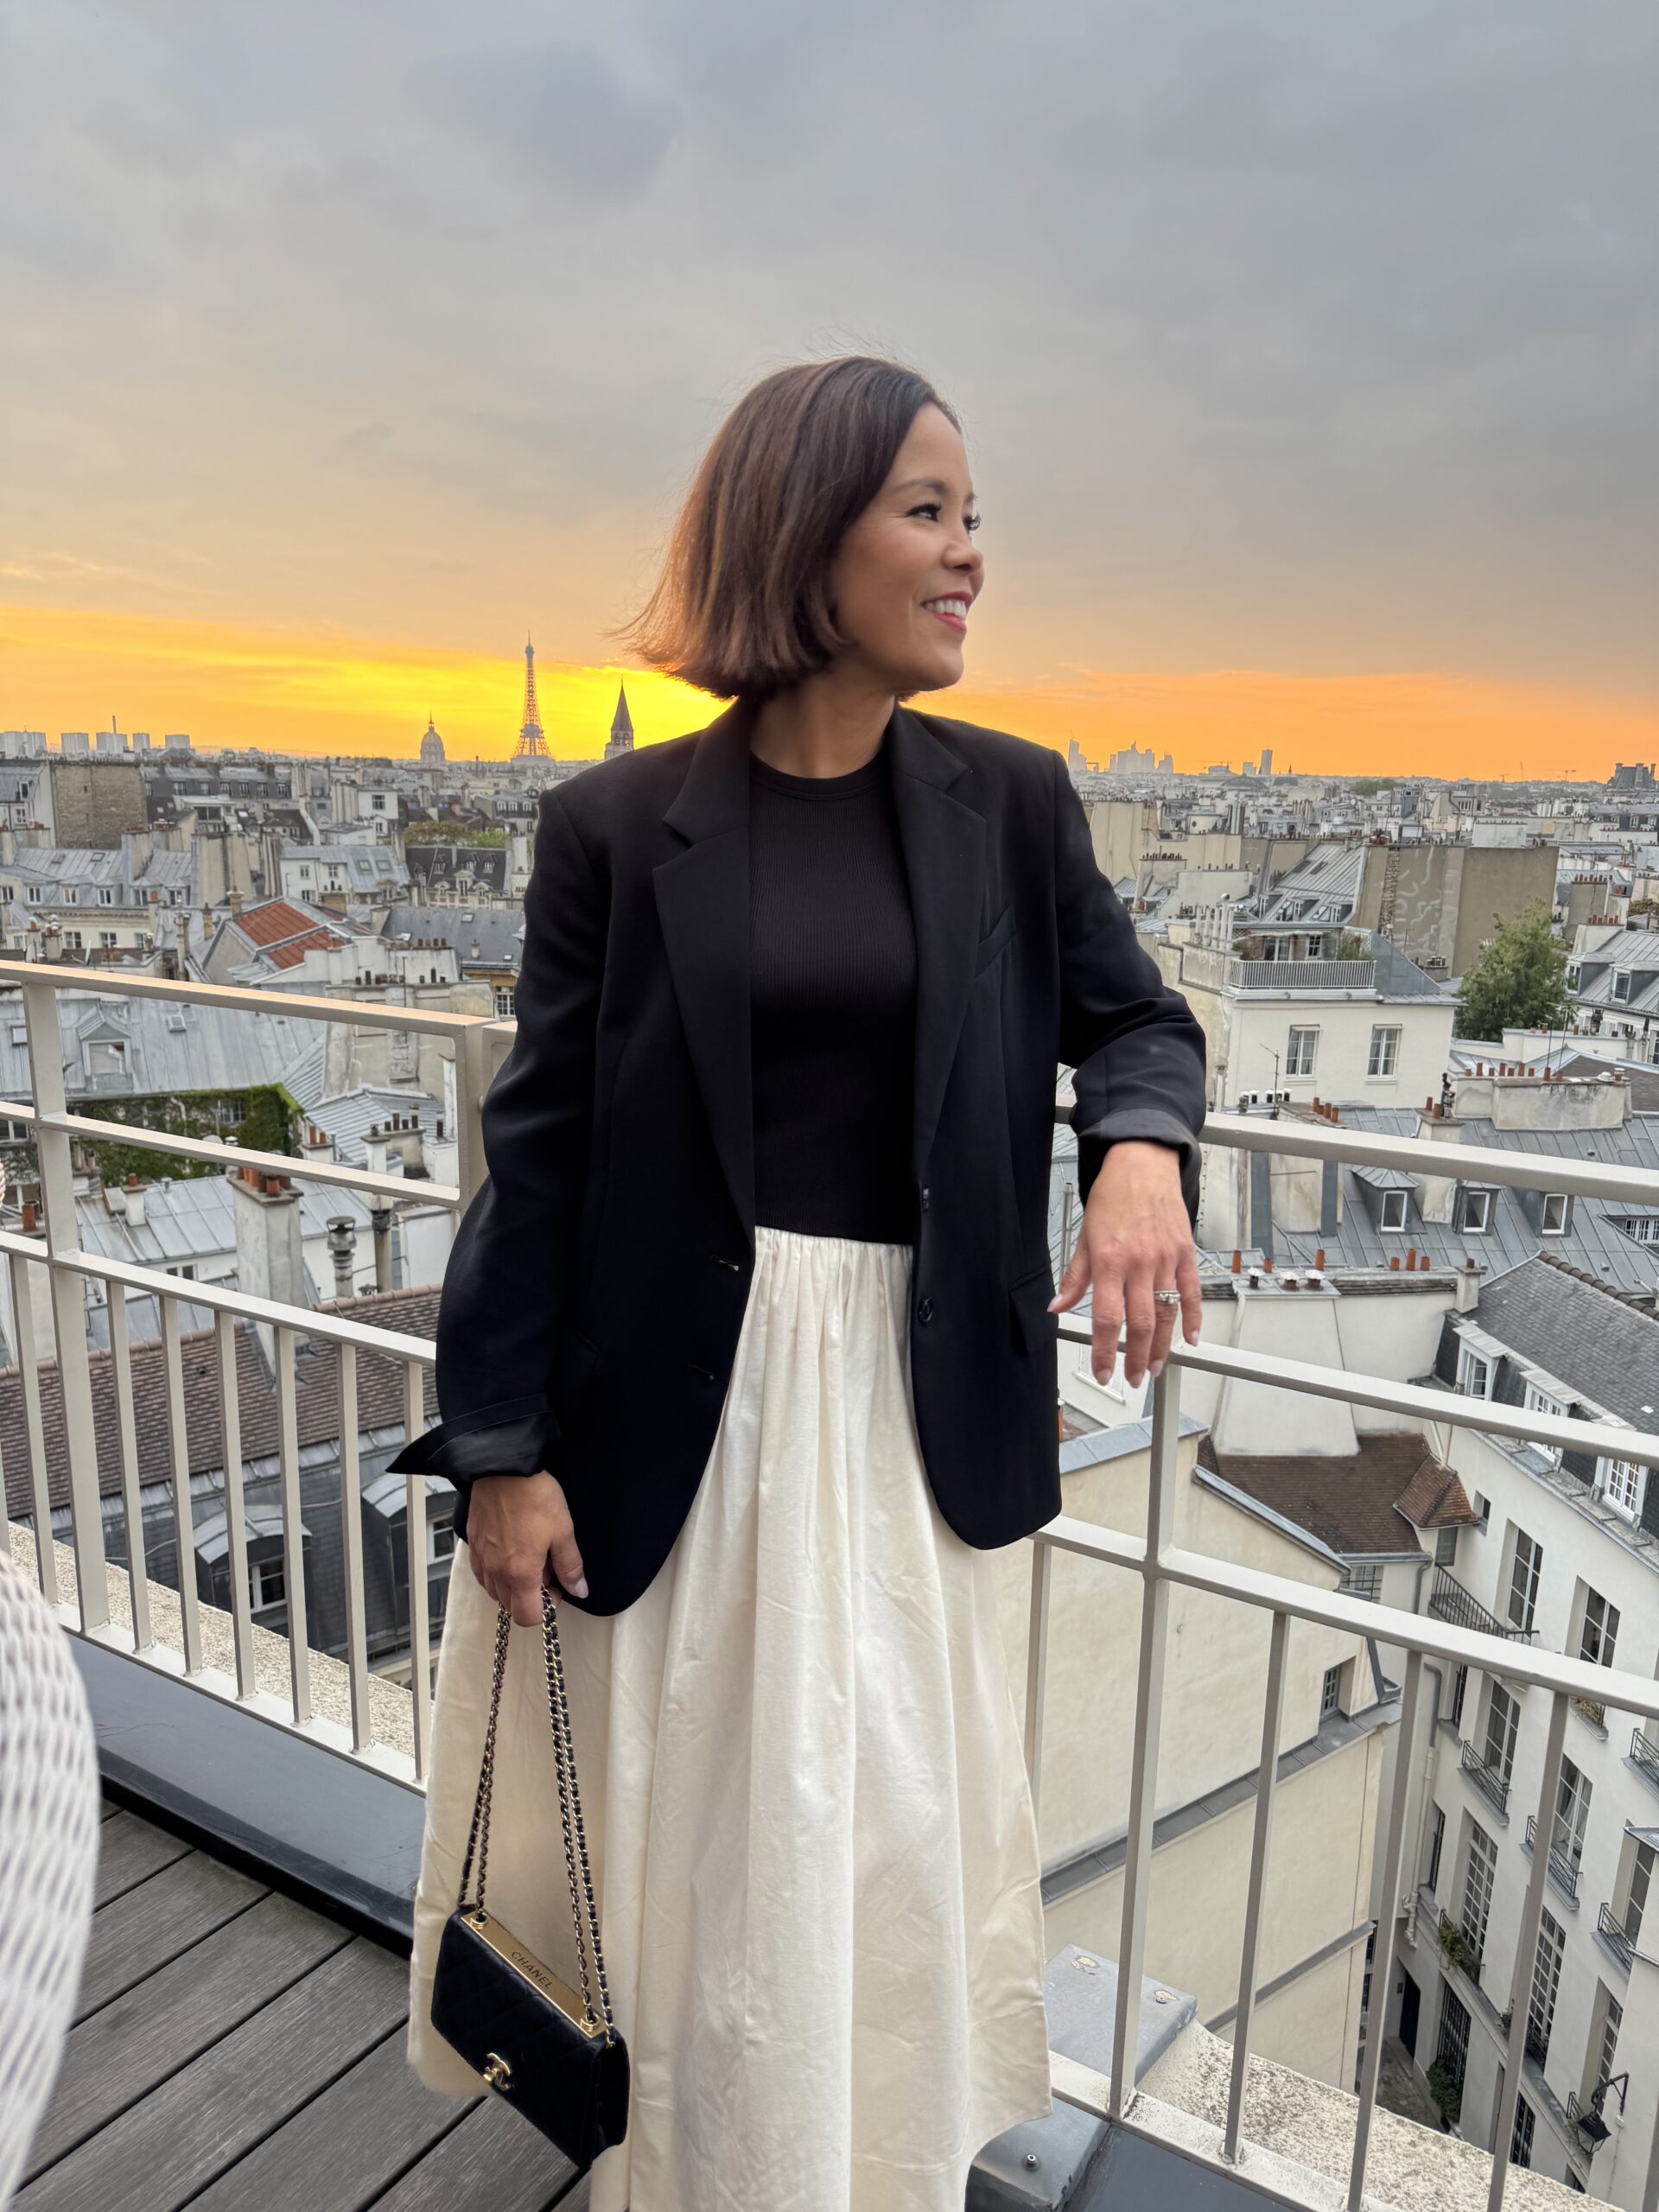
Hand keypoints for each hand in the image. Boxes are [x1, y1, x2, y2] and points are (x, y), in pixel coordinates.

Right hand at [464, 1470, 587, 1624]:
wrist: (504, 1468)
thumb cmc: (536, 1497)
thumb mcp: (563, 1531)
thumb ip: (570, 1566)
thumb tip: (580, 1591)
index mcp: (519, 1573)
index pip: (527, 1616)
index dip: (546, 1608)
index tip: (556, 1586)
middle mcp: (495, 1572)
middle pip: (509, 1606)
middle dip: (529, 1597)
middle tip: (545, 1570)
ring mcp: (480, 1558)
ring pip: (494, 1591)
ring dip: (511, 1586)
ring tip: (527, 1558)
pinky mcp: (472, 1542)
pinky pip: (481, 1572)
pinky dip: (495, 1573)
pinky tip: (509, 1552)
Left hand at [1048, 1140, 1201, 1390]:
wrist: (1142, 1164)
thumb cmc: (1112, 1196)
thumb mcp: (1084, 1236)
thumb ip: (1074, 1277)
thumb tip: (1057, 1307)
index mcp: (1109, 1260)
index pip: (1104, 1317)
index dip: (1103, 1350)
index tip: (1103, 1371)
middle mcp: (1138, 1263)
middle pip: (1139, 1323)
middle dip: (1135, 1357)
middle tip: (1132, 1378)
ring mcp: (1165, 1259)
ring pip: (1167, 1314)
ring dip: (1161, 1346)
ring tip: (1154, 1366)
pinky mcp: (1185, 1253)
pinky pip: (1192, 1293)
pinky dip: (1193, 1319)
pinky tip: (1190, 1339)